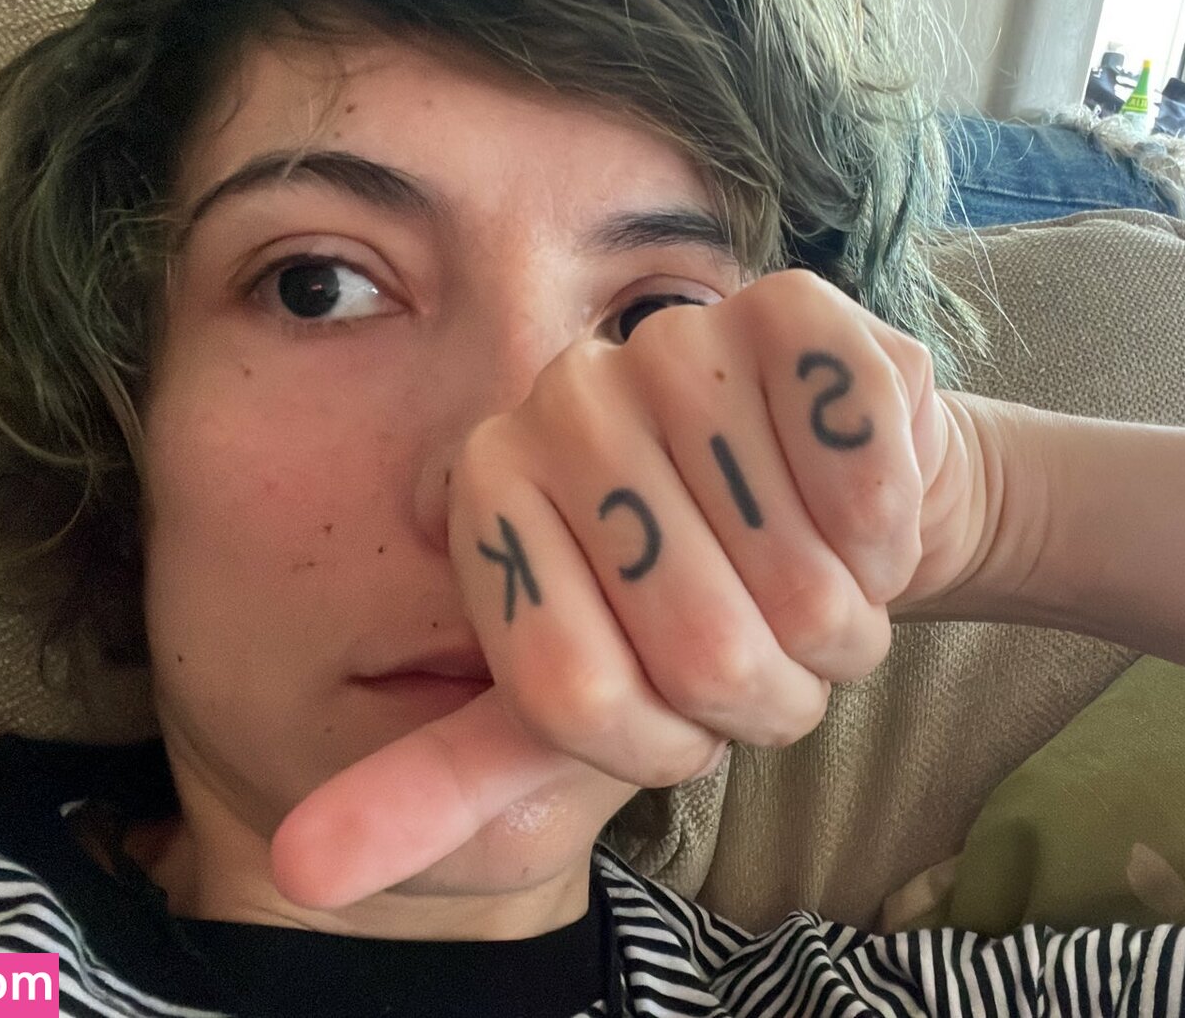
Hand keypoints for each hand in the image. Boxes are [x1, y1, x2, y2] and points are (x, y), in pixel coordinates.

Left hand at [269, 270, 979, 906]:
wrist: (833, 500)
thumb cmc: (699, 607)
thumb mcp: (561, 711)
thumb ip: (437, 787)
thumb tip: (301, 870)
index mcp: (487, 489)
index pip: (575, 698)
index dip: (658, 743)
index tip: (675, 707)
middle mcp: (561, 396)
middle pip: (698, 653)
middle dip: (767, 693)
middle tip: (769, 647)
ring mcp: (672, 343)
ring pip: (792, 585)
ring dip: (838, 625)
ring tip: (818, 576)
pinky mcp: (792, 314)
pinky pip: (861, 486)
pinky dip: (884, 538)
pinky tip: (858, 506)